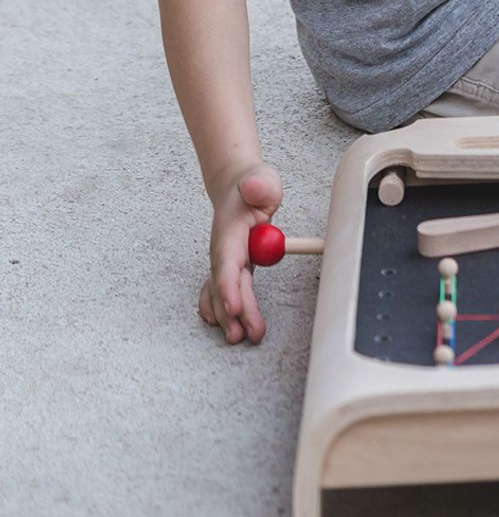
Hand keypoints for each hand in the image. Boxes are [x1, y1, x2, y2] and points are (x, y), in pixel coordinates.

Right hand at [197, 162, 282, 343]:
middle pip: (227, 283)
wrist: (239, 185)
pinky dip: (218, 307)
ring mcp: (225, 258)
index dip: (228, 286)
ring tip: (238, 337)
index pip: (228, 261)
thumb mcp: (263, 179)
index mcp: (230, 230)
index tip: (234, 307)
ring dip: (227, 315)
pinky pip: (220, 290)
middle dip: (233, 311)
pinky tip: (218, 323)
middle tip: (242, 335)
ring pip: (223, 291)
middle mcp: (224, 248)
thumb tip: (255, 188)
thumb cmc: (254, 185)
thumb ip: (259, 185)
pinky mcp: (232, 265)